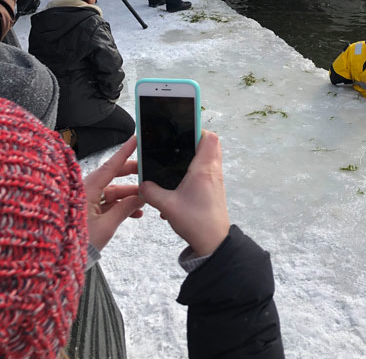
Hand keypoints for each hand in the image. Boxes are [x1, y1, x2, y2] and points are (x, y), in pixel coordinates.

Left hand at [84, 136, 143, 250]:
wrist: (60, 260)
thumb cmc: (78, 243)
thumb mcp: (107, 226)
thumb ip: (125, 208)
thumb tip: (141, 197)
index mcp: (88, 189)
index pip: (111, 166)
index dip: (125, 151)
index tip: (135, 139)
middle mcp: (86, 191)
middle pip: (112, 176)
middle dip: (131, 175)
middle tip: (146, 171)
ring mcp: (86, 200)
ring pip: (112, 191)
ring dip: (128, 196)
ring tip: (144, 201)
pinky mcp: (87, 210)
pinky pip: (107, 202)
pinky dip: (121, 206)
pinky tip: (134, 212)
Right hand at [140, 131, 229, 256]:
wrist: (213, 242)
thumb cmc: (196, 222)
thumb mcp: (167, 206)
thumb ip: (151, 192)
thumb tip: (143, 184)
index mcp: (203, 169)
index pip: (210, 138)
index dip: (198, 130)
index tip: (183, 130)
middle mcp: (213, 171)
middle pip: (211, 144)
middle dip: (194, 141)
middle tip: (178, 145)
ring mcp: (215, 180)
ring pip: (210, 158)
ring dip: (196, 156)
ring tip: (178, 163)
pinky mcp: (214, 189)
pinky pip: (208, 171)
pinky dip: (197, 170)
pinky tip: (182, 182)